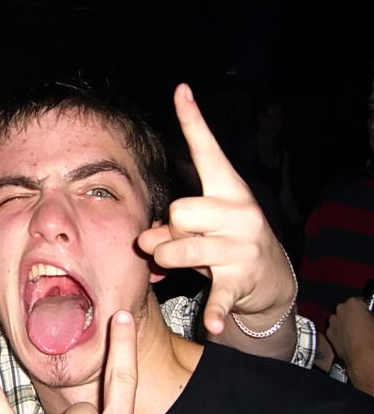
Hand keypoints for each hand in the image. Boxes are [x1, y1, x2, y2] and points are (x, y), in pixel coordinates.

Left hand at [138, 83, 295, 338]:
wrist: (269, 279)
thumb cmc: (223, 241)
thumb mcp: (202, 222)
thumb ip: (172, 220)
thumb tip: (144, 237)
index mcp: (227, 189)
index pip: (206, 150)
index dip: (192, 120)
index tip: (179, 90)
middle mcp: (238, 211)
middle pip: (179, 210)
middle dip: (163, 229)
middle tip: (167, 240)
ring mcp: (240, 245)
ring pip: (179, 248)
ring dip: (167, 258)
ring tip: (172, 264)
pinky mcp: (240, 279)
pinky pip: (217, 293)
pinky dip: (213, 309)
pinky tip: (210, 324)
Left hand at [327, 297, 373, 395]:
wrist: (364, 359)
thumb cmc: (373, 340)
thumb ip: (371, 314)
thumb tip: (371, 317)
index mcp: (353, 304)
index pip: (361, 301)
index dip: (367, 308)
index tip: (370, 314)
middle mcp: (339, 311)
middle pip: (349, 310)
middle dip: (356, 315)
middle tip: (367, 324)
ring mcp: (333, 323)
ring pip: (342, 320)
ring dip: (348, 324)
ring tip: (361, 334)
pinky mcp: (330, 335)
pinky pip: (337, 330)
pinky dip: (343, 333)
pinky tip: (353, 340)